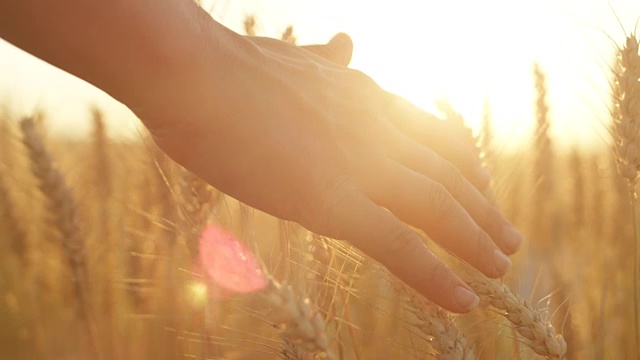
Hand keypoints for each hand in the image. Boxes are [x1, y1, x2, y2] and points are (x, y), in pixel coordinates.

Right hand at [142, 32, 523, 312]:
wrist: (193, 73)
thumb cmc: (227, 69)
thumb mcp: (291, 57)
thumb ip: (325, 60)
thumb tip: (346, 43)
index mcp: (362, 96)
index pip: (428, 133)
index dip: (461, 164)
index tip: (481, 184)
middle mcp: (373, 128)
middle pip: (445, 172)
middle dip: (481, 207)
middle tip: (508, 237)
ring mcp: (356, 164)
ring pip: (435, 207)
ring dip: (474, 240)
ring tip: (501, 266)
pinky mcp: (331, 202)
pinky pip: (396, 245)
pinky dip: (434, 275)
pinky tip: (464, 299)